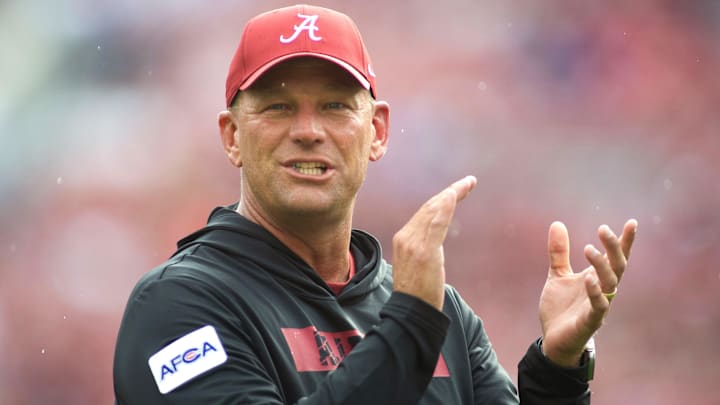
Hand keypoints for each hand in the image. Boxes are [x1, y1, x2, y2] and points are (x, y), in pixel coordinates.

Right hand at [392, 176, 476, 309]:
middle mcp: (405, 237)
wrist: (411, 313)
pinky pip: (435, 222)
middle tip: (468, 182)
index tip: (456, 191)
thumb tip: (434, 243)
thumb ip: (424, 249)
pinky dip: (445, 206)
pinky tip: (454, 195)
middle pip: (429, 207)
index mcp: (403, 239)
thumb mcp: (417, 266)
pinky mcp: (423, 251)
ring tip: (467, 184)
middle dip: (449, 192)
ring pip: (433, 210)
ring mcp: (413, 243)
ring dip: (452, 194)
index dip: (441, 200)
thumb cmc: (417, 295)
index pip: (424, 212)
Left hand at [539, 219, 637, 366]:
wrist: (553, 340)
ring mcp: (599, 306)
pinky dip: (595, 292)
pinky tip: (588, 278)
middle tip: (603, 229)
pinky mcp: (590, 321)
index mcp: (597, 278)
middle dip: (613, 247)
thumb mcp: (557, 275)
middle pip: (617, 266)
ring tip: (589, 248)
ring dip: (601, 265)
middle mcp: (603, 290)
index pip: (616, 257)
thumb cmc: (561, 308)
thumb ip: (559, 252)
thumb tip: (557, 223)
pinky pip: (598, 306)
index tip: (631, 222)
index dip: (624, 241)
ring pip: (610, 283)